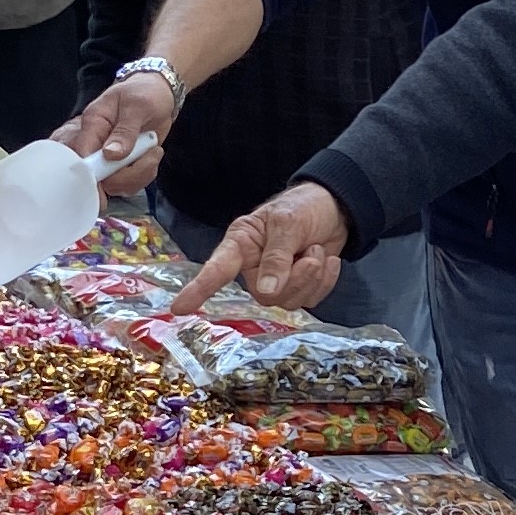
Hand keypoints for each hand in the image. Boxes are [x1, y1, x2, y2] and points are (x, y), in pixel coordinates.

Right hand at [64, 70, 179, 193]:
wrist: (159, 95)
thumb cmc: (145, 93)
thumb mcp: (138, 106)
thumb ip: (125, 131)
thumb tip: (110, 154)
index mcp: (93, 123)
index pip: (81, 154)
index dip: (94, 172)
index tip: (113, 177)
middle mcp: (95, 144)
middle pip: (98, 177)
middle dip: (128, 175)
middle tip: (150, 156)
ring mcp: (107, 158)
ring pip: (114, 185)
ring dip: (140, 174)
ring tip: (153, 152)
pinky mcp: (120, 167)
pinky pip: (128, 184)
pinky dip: (145, 175)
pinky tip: (151, 156)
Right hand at [180, 186, 349, 310]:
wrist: (336, 208)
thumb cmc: (303, 207)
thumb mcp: (288, 223)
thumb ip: (277, 256)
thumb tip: (266, 290)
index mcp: (241, 243)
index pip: (217, 269)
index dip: (199, 288)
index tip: (179, 308)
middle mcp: (253, 265)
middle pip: (265, 295)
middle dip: (295, 278)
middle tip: (311, 255)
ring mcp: (275, 280)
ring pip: (287, 301)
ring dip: (311, 278)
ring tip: (316, 251)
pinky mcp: (297, 287)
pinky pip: (309, 300)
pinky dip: (324, 282)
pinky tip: (327, 260)